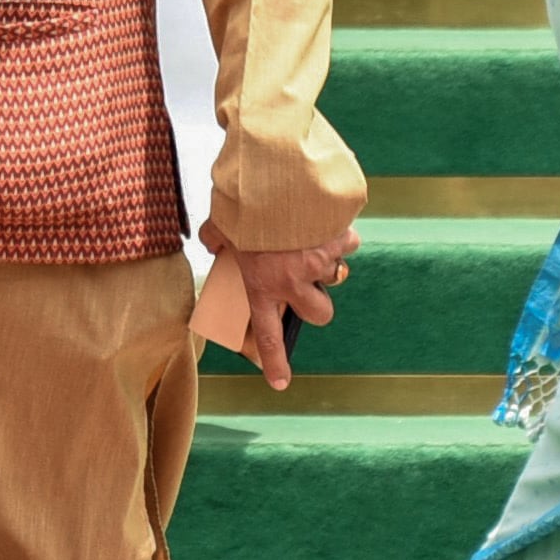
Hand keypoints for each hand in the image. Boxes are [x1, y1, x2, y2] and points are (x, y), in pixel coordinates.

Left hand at [199, 220, 361, 390]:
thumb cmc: (244, 203)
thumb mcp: (220, 225)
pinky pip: (347, 242)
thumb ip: (216, 239)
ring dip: (328, 261)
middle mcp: (294, 281)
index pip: (268, 336)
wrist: (274, 176)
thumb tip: (212, 242)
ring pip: (335, 275)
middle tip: (307, 284)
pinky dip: (341, 232)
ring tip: (311, 236)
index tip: (280, 383)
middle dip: (317, 303)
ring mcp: (319, 262)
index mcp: (262, 284)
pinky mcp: (338, 239)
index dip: (275, 363)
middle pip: (320, 314)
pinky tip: (327, 216)